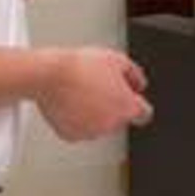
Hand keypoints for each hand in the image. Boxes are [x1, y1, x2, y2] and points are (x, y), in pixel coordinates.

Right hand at [36, 47, 152, 140]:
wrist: (50, 75)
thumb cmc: (82, 66)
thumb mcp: (117, 59)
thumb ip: (134, 74)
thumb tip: (139, 84)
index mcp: (126, 107)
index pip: (144, 114)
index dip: (138, 104)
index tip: (132, 100)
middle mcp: (111, 125)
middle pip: (119, 117)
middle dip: (113, 105)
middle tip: (99, 86)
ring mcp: (91, 132)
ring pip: (99, 124)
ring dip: (95, 113)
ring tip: (82, 91)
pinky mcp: (72, 136)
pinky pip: (79, 128)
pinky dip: (77, 119)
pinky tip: (71, 101)